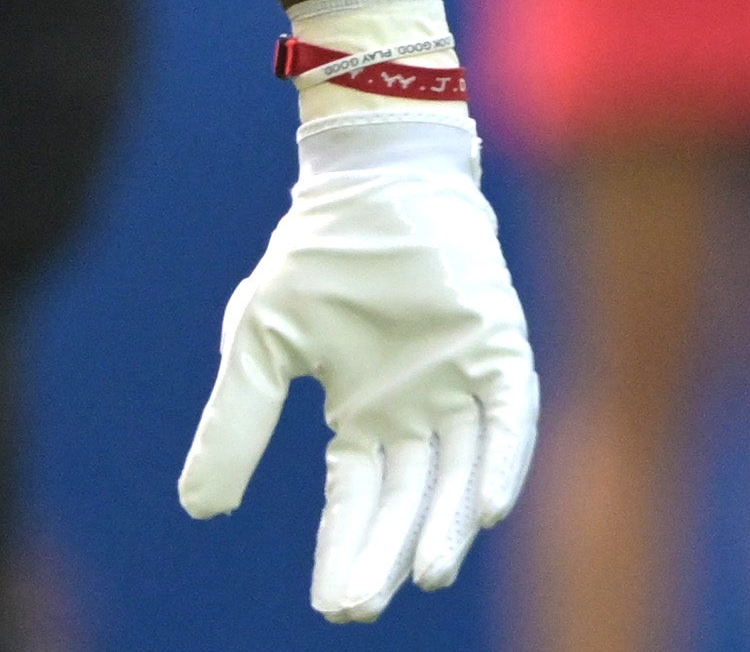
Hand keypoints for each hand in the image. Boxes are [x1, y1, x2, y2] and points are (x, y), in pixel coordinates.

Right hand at [182, 120, 539, 622]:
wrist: (369, 177)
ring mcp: (463, 374)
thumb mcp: (262, 346)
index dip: (347, 550)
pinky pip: (511, 410)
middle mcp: (420, 404)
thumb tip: (201, 509)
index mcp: (366, 413)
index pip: (359, 500)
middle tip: (365, 609)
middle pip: (409, 497)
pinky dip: (504, 456)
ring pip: (462, 466)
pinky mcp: (499, 341)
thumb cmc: (319, 255)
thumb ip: (237, 424)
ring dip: (449, 521)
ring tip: (427, 573)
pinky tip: (491, 504)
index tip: (334, 606)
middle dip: (390, 553)